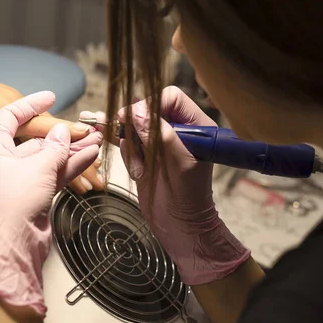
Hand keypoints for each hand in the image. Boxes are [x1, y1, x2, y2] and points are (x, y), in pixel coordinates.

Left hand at [0, 92, 101, 315]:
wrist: (13, 245)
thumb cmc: (13, 203)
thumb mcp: (37, 167)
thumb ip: (54, 146)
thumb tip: (63, 131)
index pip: (10, 117)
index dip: (30, 104)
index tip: (50, 97)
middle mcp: (6, 162)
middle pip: (36, 140)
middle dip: (63, 134)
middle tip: (86, 128)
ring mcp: (22, 179)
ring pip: (50, 158)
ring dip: (72, 150)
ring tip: (95, 141)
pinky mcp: (35, 194)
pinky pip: (55, 173)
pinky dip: (71, 166)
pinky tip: (90, 157)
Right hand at [114, 86, 249, 284]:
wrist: (179, 224)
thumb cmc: (188, 194)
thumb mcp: (178, 160)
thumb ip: (159, 133)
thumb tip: (136, 110)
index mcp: (195, 124)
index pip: (170, 97)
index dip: (152, 103)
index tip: (138, 118)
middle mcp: (176, 129)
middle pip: (147, 109)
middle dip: (137, 128)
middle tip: (131, 140)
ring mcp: (158, 142)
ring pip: (133, 127)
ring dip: (132, 147)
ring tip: (140, 170)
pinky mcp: (143, 154)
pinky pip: (127, 143)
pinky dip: (128, 156)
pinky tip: (138, 173)